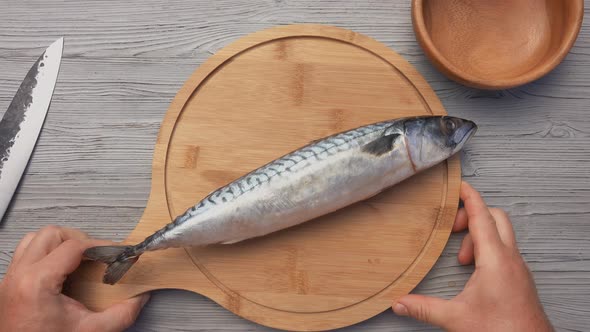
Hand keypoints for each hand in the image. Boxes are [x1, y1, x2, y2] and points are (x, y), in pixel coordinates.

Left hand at [0, 226, 149, 331]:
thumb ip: (122, 313)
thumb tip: (139, 298)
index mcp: (37, 283)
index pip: (74, 246)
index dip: (100, 245)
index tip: (115, 252)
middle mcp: (19, 277)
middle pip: (51, 234)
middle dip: (79, 239)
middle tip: (97, 255)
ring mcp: (10, 281)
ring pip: (34, 240)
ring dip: (58, 243)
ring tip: (78, 259)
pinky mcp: (8, 287)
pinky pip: (25, 255)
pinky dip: (44, 254)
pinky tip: (61, 270)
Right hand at [392, 181, 552, 331]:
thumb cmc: (502, 330)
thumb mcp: (456, 317)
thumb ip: (424, 308)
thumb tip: (400, 303)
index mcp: (495, 259)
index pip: (482, 216)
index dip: (470, 197)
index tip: (460, 185)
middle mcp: (511, 259)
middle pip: (496, 218)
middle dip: (473, 216)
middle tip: (453, 227)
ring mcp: (519, 267)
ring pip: (502, 235)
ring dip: (480, 237)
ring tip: (462, 258)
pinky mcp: (521, 278)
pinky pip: (506, 250)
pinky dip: (490, 250)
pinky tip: (476, 270)